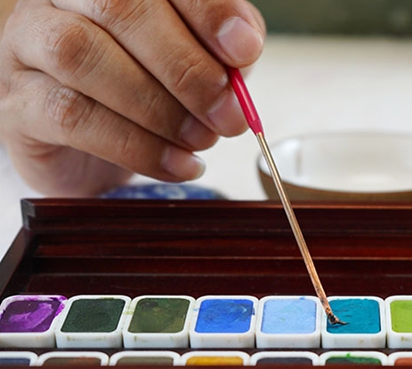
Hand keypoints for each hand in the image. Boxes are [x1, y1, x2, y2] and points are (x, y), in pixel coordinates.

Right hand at [0, 0, 264, 195]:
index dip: (207, 10)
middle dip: (185, 66)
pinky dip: (136, 146)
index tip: (243, 50)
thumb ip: (219, 47)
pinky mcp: (18, 104)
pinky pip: (71, 116)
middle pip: (118, 7)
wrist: (90, 146)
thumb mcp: (195, 60)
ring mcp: (28, 44)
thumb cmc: (145, 88)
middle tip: (228, 113)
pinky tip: (176, 164)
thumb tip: (242, 45)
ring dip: (158, 107)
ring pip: (82, 56)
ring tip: (202, 140)